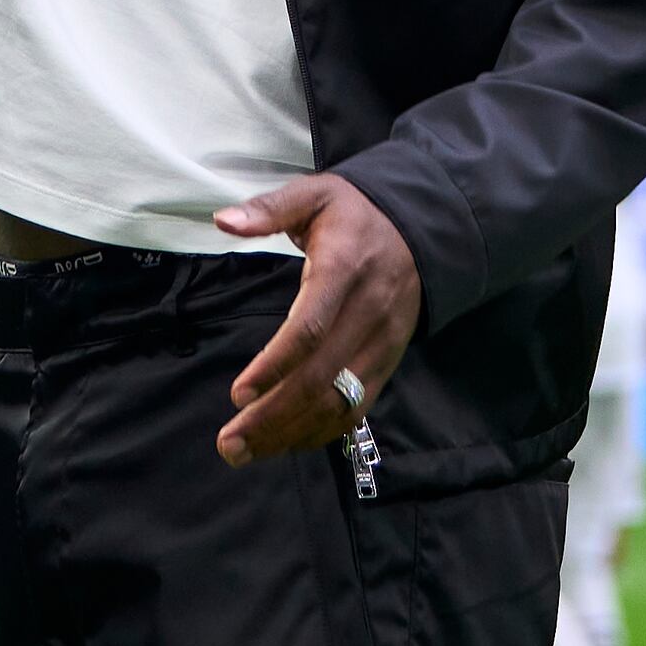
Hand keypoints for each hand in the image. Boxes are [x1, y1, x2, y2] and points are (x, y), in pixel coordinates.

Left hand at [210, 173, 423, 468]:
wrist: (421, 228)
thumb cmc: (354, 214)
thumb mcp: (314, 194)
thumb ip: (269, 208)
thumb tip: (223, 221)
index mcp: (344, 270)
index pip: (311, 329)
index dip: (275, 366)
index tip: (238, 394)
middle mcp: (368, 313)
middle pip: (320, 378)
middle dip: (272, 416)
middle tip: (228, 443)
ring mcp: (382, 344)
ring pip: (338, 402)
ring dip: (291, 433)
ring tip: (244, 452)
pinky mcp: (388, 362)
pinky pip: (356, 408)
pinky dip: (320, 432)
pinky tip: (284, 443)